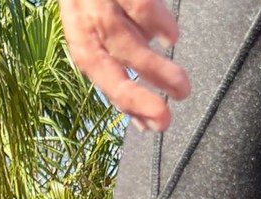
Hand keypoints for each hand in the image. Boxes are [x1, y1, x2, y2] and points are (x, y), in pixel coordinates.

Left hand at [59, 0, 189, 130]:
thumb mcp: (99, 17)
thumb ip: (117, 54)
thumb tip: (139, 106)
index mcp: (79, 29)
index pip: (98, 73)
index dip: (125, 103)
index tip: (152, 125)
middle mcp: (83, 15)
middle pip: (103, 65)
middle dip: (134, 96)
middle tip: (164, 118)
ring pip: (122, 39)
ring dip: (154, 69)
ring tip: (181, 87)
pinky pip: (136, 4)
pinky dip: (155, 23)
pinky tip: (172, 38)